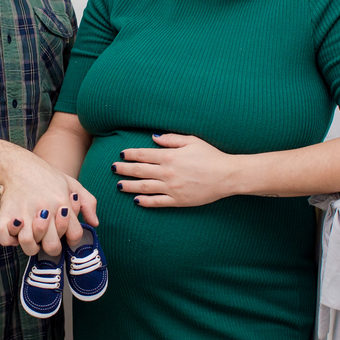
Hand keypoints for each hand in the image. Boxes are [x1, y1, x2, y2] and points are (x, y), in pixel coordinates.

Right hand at [0, 176, 97, 256]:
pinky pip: (5, 238)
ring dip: (32, 245)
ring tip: (33, 236)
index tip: (66, 235)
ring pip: (29, 245)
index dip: (72, 239)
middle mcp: (44, 209)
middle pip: (52, 246)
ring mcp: (23, 212)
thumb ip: (88, 203)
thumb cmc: (47, 176)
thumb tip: (94, 223)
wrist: (18, 164)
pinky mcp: (5, 214)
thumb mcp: (72, 184)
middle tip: (48, 237)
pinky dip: (9, 240)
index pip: (74, 235)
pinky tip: (16, 233)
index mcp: (62, 203)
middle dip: (52, 245)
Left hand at [113, 133, 234, 207]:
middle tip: (113, 168)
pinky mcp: (178, 200)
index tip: (121, 154)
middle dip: (124, 169)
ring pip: (144, 187)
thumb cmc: (210, 156)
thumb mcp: (191, 141)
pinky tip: (136, 200)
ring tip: (118, 185)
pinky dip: (145, 201)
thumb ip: (170, 139)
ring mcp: (171, 188)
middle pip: (139, 171)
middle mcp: (167, 172)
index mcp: (170, 156)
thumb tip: (153, 138)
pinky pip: (157, 202)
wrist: (226, 175)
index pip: (143, 155)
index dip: (130, 154)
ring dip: (129, 186)